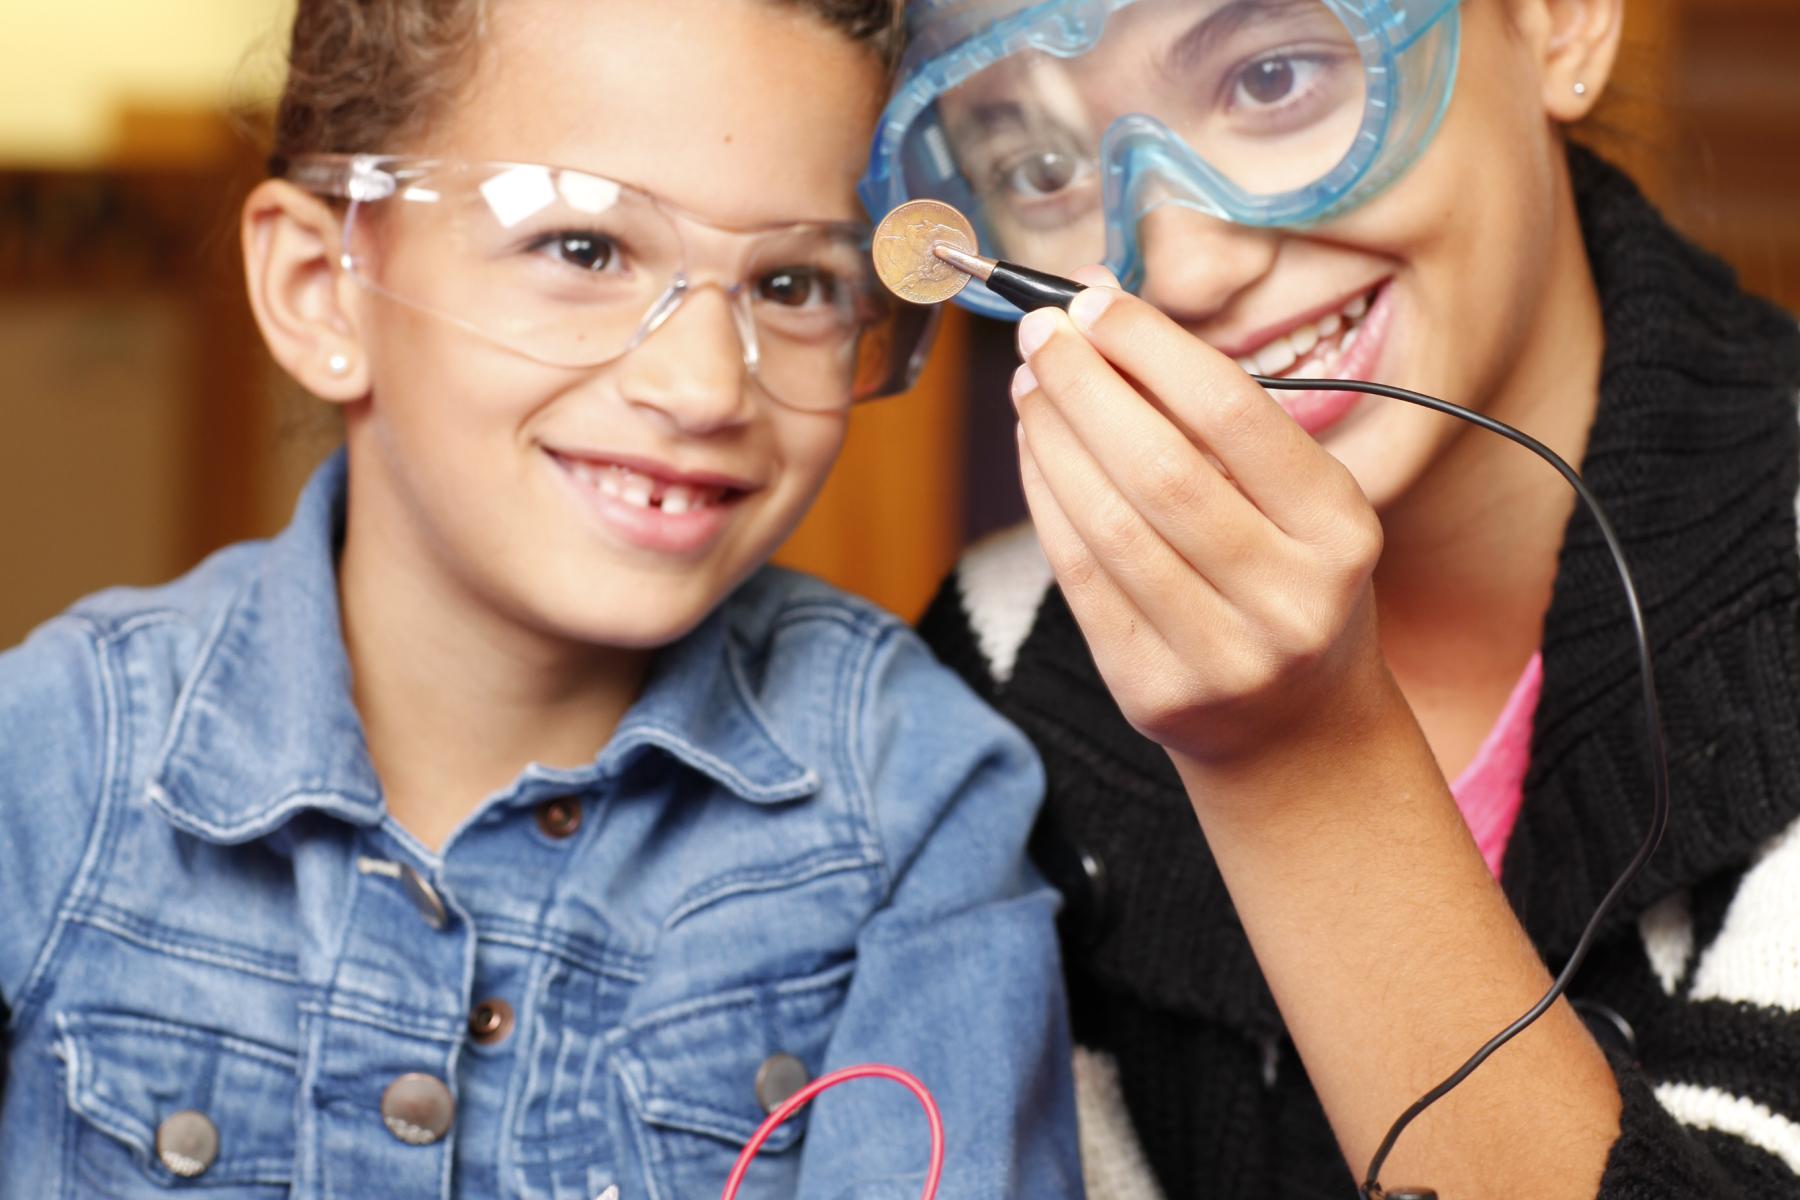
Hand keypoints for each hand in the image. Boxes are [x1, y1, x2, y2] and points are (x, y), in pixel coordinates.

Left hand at [1012, 268, 1391, 774]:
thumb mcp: (1292, 501)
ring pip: (1109, 524)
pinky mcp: (1153, 692)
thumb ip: (1208, 413)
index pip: (1234, 414)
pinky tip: (1033, 451)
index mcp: (1339, 530)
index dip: (1152, 349)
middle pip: (1160, 468)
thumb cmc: (1285, 580)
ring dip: (1053, 439)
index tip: (1094, 303)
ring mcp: (1222, 655)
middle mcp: (1291, 597)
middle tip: (1041, 334)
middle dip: (1087, 386)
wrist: (1294, 728)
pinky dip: (1046, 501)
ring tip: (1029, 385)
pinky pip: (1079, 578)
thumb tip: (1100, 306)